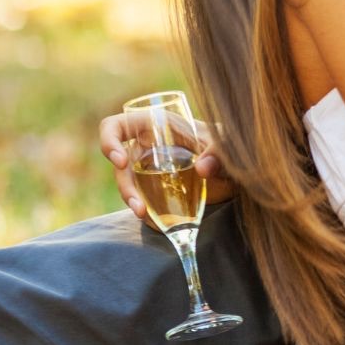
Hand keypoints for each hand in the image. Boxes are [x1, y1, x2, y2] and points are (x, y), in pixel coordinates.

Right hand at [100, 112, 234, 218]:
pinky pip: (142, 196)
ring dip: (131, 199)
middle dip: (124, 185)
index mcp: (155, 125)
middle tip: (138, 205)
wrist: (236, 164)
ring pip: (128, 182)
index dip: (109, 140)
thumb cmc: (226, 144)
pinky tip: (154, 220)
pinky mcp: (156, 186)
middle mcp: (146, 145)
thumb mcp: (225, 145)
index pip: (116, 126)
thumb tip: (202, 169)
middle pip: (119, 163)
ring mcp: (148, 167)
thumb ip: (218, 154)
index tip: (120, 161)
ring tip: (144, 214)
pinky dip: (145, 208)